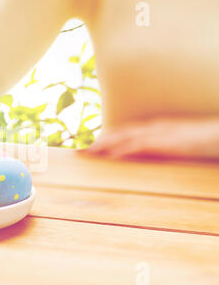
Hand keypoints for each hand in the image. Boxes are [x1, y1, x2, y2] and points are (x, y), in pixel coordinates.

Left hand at [82, 116, 218, 160]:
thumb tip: (143, 157)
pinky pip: (142, 146)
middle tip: (79, 150)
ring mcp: (162, 133)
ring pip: (126, 137)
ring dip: (105, 144)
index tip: (88, 146)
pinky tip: (112, 156)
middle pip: (120, 133)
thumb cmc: (206, 140)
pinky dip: (125, 150)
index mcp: (157, 128)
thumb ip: (162, 149)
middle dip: (98, 141)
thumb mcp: (180, 146)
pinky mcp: (170, 143)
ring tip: (87, 152)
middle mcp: (155, 128)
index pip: (125, 132)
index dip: (105, 138)